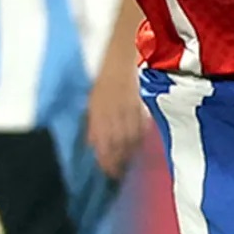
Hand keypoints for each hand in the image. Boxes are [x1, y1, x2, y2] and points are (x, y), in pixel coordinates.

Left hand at [86, 60, 148, 179]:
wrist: (120, 60)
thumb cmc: (105, 82)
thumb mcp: (93, 103)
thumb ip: (94, 124)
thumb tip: (93, 144)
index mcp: (96, 114)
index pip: (100, 144)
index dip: (104, 160)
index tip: (108, 172)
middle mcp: (109, 113)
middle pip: (115, 144)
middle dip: (117, 161)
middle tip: (119, 174)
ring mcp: (124, 109)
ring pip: (128, 137)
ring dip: (129, 152)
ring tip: (129, 163)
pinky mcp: (137, 104)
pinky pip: (140, 125)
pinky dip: (140, 137)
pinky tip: (139, 144)